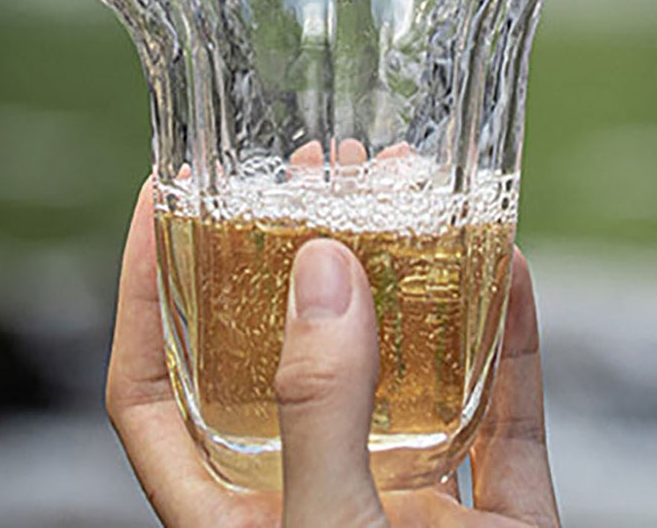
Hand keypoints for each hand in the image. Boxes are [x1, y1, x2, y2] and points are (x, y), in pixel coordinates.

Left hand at [107, 177, 559, 526]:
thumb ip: (318, 407)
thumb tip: (317, 263)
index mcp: (237, 524)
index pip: (158, 389)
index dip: (144, 291)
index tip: (160, 193)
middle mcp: (317, 504)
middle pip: (288, 356)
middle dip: (296, 256)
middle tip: (316, 165)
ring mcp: (412, 512)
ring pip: (405, 371)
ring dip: (411, 279)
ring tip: (409, 186)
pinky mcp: (499, 525)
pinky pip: (507, 414)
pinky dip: (511, 338)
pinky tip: (509, 262)